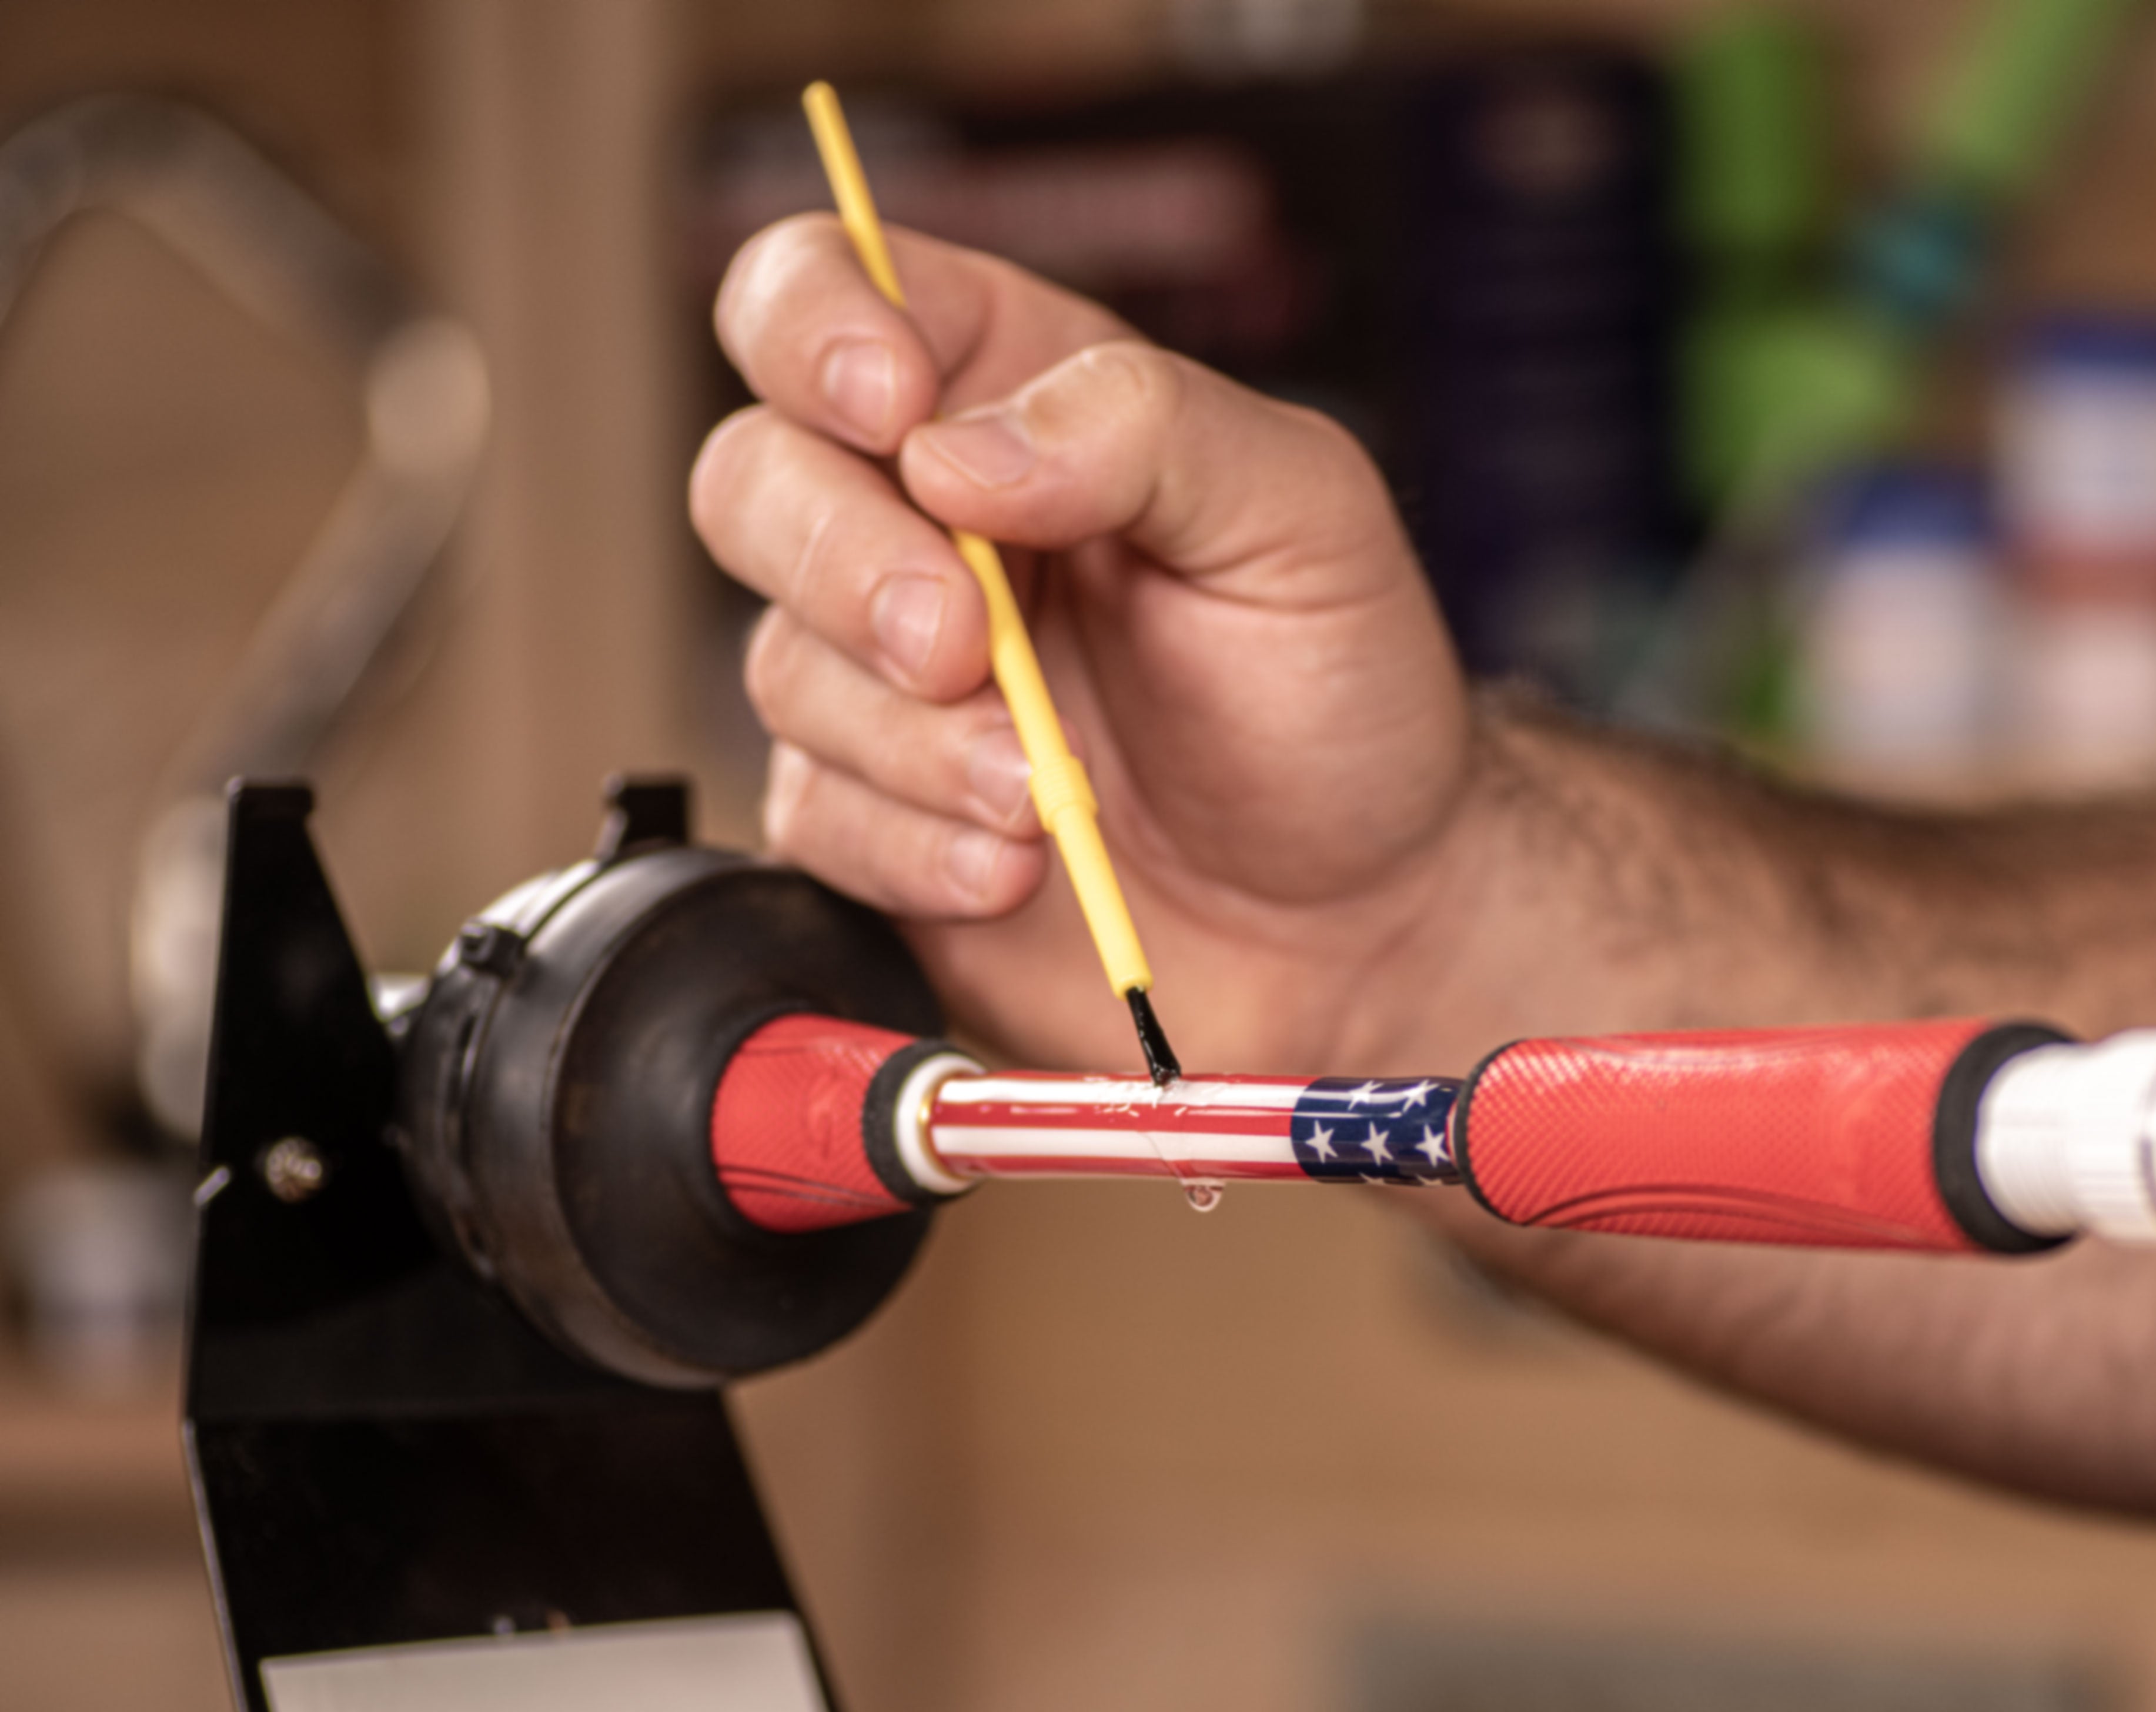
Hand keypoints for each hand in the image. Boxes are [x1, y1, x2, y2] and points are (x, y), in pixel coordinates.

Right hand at [691, 218, 1479, 1074]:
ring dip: (912, 744)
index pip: (821, 294)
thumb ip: (1140, 429)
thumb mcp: (1301, 514)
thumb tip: (952, 452)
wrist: (1347, 915)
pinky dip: (913, 849)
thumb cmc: (1335, 695)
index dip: (814, 332)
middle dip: (844, 565)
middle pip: (751, 481)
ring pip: (781, 671)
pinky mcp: (874, 822)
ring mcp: (882, 683)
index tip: (895, 410)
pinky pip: (814, 820)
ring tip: (1049, 794)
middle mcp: (919, 528)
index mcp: (1009, 399)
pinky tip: (1017, 864)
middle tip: (965, 649)